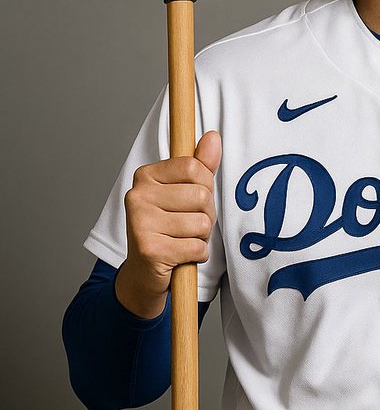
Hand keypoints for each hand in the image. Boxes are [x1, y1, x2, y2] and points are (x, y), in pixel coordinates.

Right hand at [116, 129, 221, 317]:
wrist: (145, 273)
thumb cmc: (169, 229)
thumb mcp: (185, 194)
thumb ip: (200, 166)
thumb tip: (213, 136)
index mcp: (145, 176)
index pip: (193, 167)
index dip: (205, 186)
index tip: (192, 200)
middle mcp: (138, 195)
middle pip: (201, 196)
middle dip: (206, 215)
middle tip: (188, 227)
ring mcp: (140, 222)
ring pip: (201, 224)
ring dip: (201, 238)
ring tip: (183, 241)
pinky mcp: (149, 250)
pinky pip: (197, 247)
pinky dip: (197, 255)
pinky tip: (180, 256)